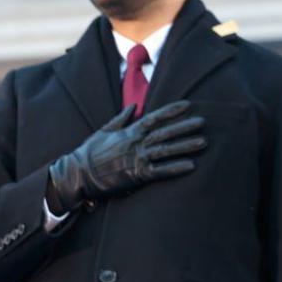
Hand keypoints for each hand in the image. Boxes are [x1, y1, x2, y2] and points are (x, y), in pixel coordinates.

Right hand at [48, 100, 206, 210]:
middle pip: (165, 133)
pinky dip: (176, 168)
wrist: (78, 174)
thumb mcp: (103, 131)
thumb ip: (120, 118)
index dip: (171, 111)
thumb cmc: (89, 152)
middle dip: (184, 127)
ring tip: (203, 142)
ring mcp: (137, 159)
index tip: (188, 105)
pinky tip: (190, 165)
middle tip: (202, 122)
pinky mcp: (137, 176)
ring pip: (166, 150)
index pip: (154, 117)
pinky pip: (160, 171)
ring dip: (186, 146)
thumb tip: (132, 105)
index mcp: (129, 132)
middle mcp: (136, 143)